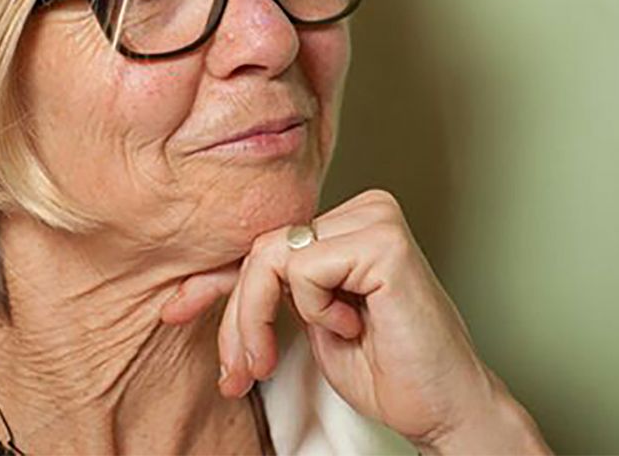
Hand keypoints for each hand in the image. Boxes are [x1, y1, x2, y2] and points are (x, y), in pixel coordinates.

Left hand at [160, 189, 549, 452]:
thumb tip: (195, 283)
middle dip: (236, 315)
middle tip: (238, 371)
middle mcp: (362, 210)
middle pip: (261, 248)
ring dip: (260, 318)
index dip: (214, 281)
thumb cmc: (386, 369)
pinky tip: (353, 326)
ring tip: (281, 358)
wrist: (443, 408)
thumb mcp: (308, 323)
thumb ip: (270, 290)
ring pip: (271, 255)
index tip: (175, 311)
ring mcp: (375, 218)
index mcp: (346, 224)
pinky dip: (316, 309)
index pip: (264, 242)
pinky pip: (304, 267)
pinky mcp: (383, 240)